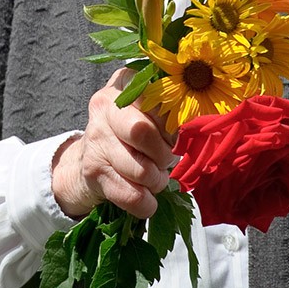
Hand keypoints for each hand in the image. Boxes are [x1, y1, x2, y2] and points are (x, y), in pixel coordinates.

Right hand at [51, 67, 175, 218]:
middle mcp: (104, 106)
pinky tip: (146, 197)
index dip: (171, 123)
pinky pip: (130, 195)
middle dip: (163, 154)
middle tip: (166, 159)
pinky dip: (145, 203)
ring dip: (157, 181)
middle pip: (143, 132)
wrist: (93, 158)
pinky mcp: (92, 170)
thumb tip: (195, 129)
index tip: (174, 135)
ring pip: (140, 169)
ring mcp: (95, 138)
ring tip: (155, 177)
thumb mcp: (151, 112)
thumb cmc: (134, 132)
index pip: (156, 99)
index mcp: (124, 83)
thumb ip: (171, 112)